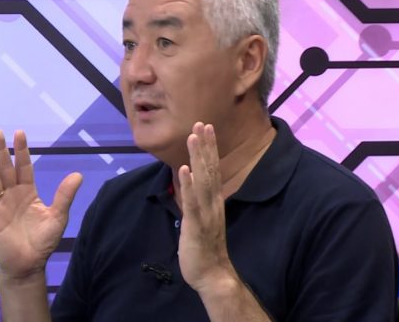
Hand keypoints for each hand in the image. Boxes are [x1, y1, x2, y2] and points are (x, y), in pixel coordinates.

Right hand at [0, 130, 82, 279]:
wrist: (28, 265)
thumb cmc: (43, 241)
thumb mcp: (58, 217)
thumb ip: (64, 196)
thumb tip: (78, 175)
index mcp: (28, 192)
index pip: (24, 167)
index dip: (21, 151)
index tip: (18, 133)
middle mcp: (12, 195)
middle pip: (5, 169)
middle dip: (1, 151)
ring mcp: (1, 205)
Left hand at [177, 122, 236, 291]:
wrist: (212, 275)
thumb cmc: (205, 247)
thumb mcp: (202, 218)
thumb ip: (199, 201)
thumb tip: (193, 183)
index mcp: (214, 201)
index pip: (212, 170)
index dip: (209, 149)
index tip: (206, 128)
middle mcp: (213, 202)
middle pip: (210, 169)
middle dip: (205, 146)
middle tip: (202, 123)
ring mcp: (206, 213)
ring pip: (202, 180)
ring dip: (198, 158)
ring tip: (194, 137)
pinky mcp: (196, 225)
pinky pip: (192, 202)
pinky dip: (189, 185)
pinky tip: (184, 169)